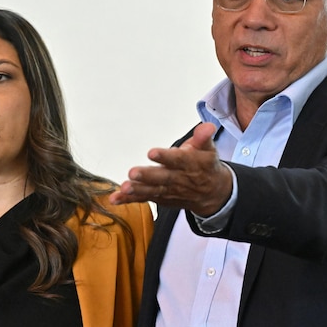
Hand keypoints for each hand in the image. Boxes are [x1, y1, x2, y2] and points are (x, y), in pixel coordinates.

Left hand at [110, 122, 232, 216]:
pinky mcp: (159, 197)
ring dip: (137, 190)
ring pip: (152, 190)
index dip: (166, 157)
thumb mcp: (208, 150)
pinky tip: (115, 198)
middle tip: (133, 173)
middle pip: (162, 178)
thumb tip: (207, 127)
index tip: (152, 153)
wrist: (212, 193)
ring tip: (124, 188)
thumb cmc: (205, 165)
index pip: (178, 160)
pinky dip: (129, 200)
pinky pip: (143, 198)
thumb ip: (203, 138)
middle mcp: (178, 179)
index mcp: (190, 164)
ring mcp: (168, 190)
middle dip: (147, 176)